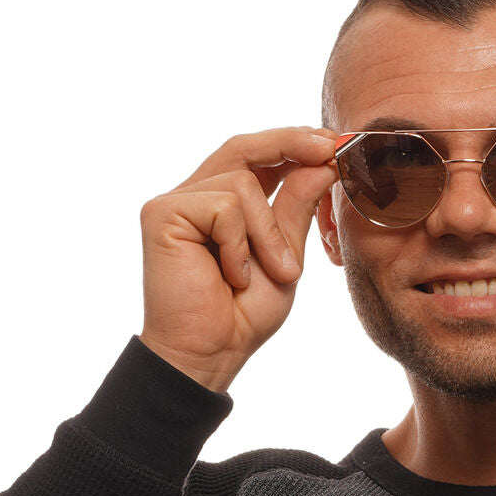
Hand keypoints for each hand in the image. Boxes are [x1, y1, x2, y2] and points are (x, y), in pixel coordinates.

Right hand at [139, 127, 338, 391]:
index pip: (256, 156)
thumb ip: (297, 207)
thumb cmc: (244, 314)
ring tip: (271, 273)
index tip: (334, 142)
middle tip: (330, 150)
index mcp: (223, 203)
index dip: (293, 143)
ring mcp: (176, 203)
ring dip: (268, 233)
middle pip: (243, 147)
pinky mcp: (161, 214)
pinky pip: (223, 206)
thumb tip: (322, 162)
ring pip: (242, 183)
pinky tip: (231, 276)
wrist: (212, 352)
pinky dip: (239, 244)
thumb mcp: (285, 254)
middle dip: (290, 144)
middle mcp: (195, 195)